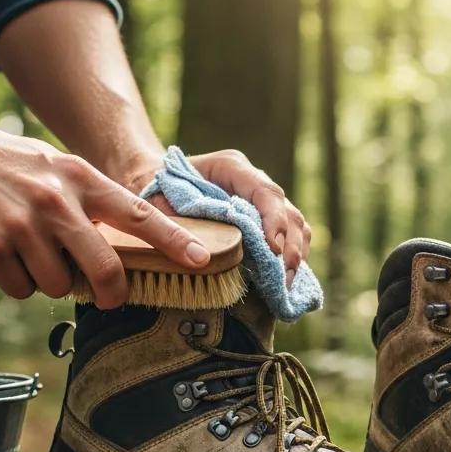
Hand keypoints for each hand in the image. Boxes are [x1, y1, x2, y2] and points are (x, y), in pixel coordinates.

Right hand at [0, 118, 212, 308]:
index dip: (173, 241)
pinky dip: (15, 281)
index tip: (202, 259)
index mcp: (81, 178)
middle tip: (109, 297)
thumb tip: (123, 248)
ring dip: (50, 281)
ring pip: (58, 286)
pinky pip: (20, 290)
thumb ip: (90, 202)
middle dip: (113, 293)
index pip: (138, 214)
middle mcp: (56, 201)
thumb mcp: (56, 167)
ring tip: (29, 250)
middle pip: (106, 269)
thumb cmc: (5, 163)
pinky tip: (1, 252)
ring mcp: (21, 225)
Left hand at [167, 149, 312, 286]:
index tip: (273, 249)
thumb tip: (201, 256)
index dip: (274, 220)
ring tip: (286, 284)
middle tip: (284, 277)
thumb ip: (177, 224)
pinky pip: (290, 235)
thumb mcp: (158, 203)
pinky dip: (291, 257)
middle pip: (287, 210)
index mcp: (230, 167)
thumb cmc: (155, 189)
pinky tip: (285, 279)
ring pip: (295, 223)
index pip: (264, 191)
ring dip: (296, 254)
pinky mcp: (263, 218)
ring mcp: (261, 199)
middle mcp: (252, 180)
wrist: (154, 180)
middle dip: (291, 246)